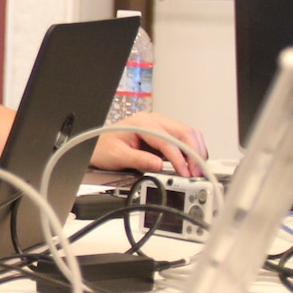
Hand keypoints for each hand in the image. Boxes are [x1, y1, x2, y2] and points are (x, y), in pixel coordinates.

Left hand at [90, 111, 207, 175]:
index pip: (168, 140)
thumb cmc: (104, 148)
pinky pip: (184, 140)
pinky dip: (191, 151)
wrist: (96, 146)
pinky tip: (191, 163)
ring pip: (188, 134)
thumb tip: (159, 165)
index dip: (179, 158)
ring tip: (196, 169)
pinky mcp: (163, 135)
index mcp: (142, 123)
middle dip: (194, 153)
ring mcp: (160, 126)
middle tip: (196, 172)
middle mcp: (154, 121)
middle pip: (184, 132)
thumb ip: (138, 160)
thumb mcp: (118, 156)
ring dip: (196, 151)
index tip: (185, 172)